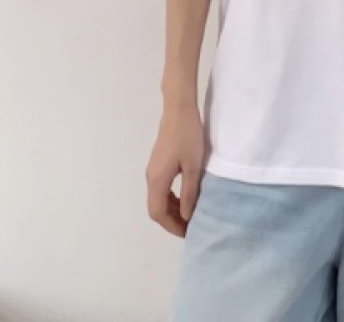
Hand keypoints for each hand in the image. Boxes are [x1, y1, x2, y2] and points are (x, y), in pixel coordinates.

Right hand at [145, 102, 206, 236]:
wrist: (179, 109)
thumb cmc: (188, 136)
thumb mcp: (193, 166)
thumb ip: (189, 192)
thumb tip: (186, 216)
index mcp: (157, 180)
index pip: (158, 213)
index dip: (171, 226)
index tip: (187, 233)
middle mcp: (151, 177)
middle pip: (156, 208)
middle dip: (172, 221)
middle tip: (190, 227)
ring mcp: (153, 169)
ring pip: (158, 198)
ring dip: (172, 210)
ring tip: (190, 216)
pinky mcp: (159, 163)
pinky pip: (161, 188)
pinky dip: (171, 198)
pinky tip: (185, 198)